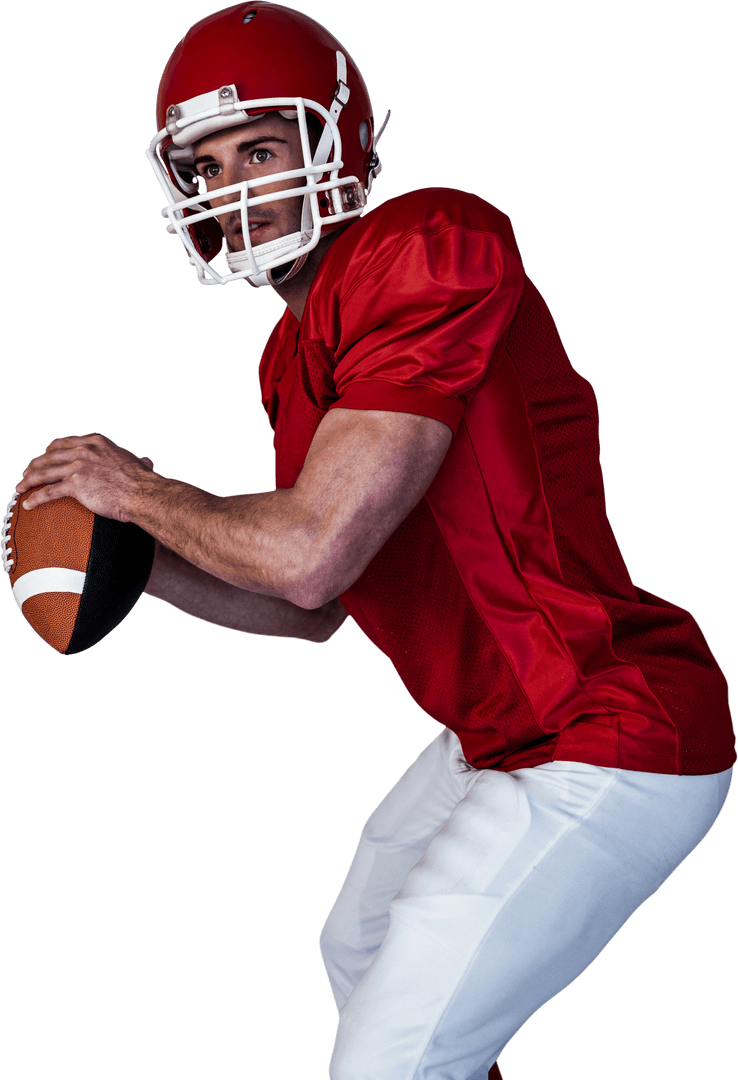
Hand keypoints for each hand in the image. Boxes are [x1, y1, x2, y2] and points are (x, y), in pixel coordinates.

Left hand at [16, 433, 155, 521]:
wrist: (143, 493)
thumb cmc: (143, 482)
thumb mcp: (138, 462)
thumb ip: (136, 460)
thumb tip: (147, 461)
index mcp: (95, 442)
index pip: (65, 443)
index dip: (51, 450)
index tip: (45, 455)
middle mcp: (84, 450)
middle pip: (50, 456)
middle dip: (35, 464)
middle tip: (27, 472)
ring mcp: (78, 467)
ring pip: (44, 472)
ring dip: (28, 480)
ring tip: (20, 487)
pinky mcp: (75, 485)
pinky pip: (48, 492)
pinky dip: (35, 497)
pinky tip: (27, 503)